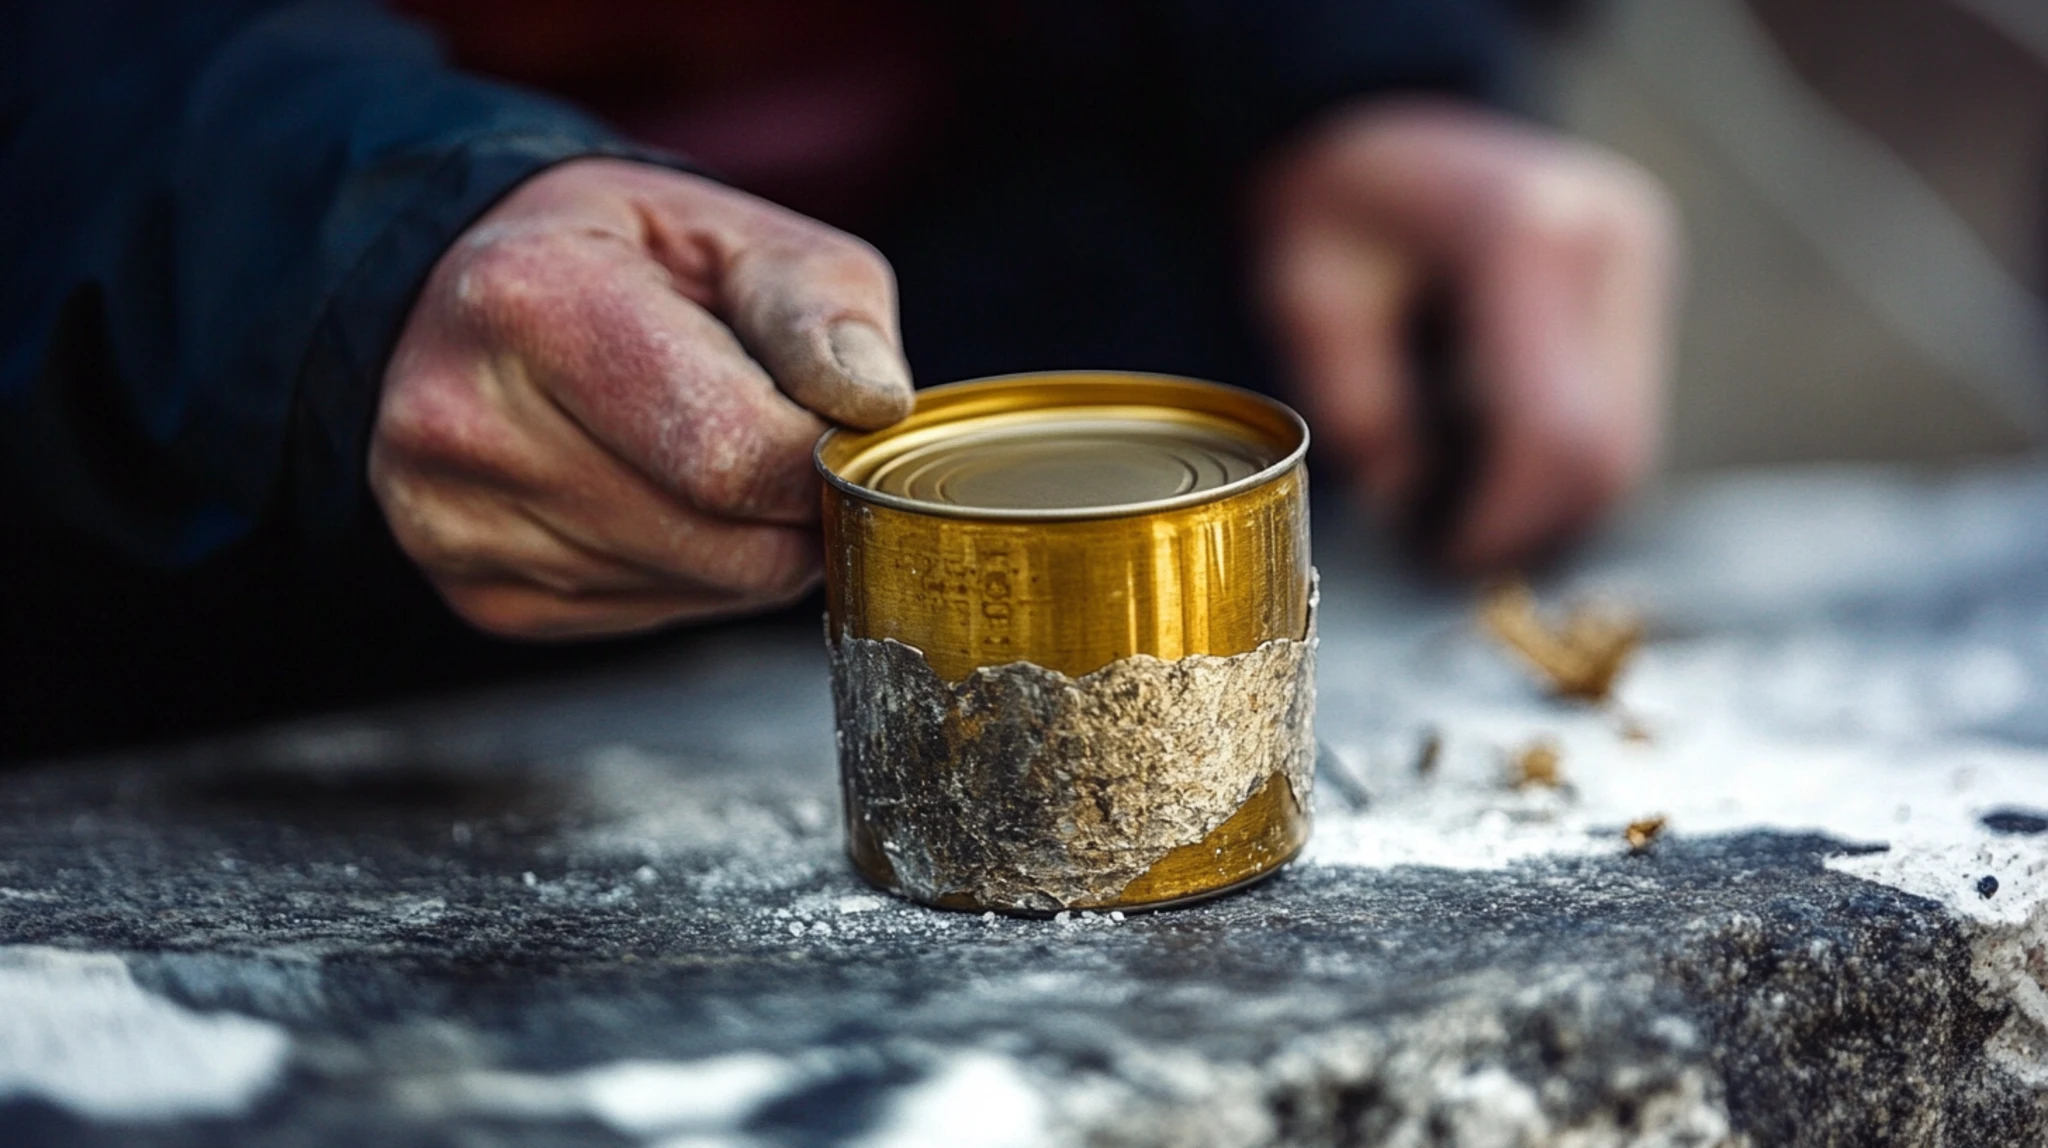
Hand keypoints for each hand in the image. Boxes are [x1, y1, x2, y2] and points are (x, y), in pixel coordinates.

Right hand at [370, 158, 911, 637]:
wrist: (465, 297)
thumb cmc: (625, 258)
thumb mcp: (736, 234)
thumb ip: (820, 306)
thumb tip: (873, 403)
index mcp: (531, 303)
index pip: (732, 454)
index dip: (818, 454)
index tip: (830, 419)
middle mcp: (466, 422)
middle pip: (725, 541)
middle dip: (794, 505)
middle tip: (780, 438)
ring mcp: (458, 522)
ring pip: (703, 591)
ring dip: (748, 541)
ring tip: (705, 452)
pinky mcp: (483, 594)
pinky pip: (655, 618)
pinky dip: (693, 570)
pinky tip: (656, 494)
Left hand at [1252, 99, 1679, 570]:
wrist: (1390, 125)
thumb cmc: (1334, 204)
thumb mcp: (1305, 296)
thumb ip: (1357, 405)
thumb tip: (1405, 505)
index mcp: (1526, 238)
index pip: (1554, 431)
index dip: (1505, 521)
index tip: (1443, 560)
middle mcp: (1610, 242)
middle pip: (1612, 449)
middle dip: (1533, 522)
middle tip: (1449, 554)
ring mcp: (1642, 258)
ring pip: (1632, 441)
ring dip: (1555, 498)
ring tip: (1466, 510)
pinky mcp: (1645, 283)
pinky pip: (1625, 411)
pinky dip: (1564, 458)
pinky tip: (1495, 460)